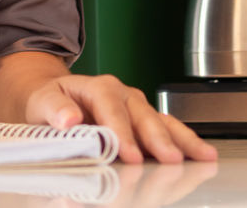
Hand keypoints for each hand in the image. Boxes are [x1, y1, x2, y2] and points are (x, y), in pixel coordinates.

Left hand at [24, 74, 215, 163]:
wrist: (55, 99)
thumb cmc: (51, 102)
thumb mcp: (43, 101)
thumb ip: (54, 109)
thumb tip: (68, 118)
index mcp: (99, 87)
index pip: (112, 110)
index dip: (122, 133)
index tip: (129, 154)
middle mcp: (123, 95)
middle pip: (144, 116)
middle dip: (158, 139)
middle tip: (170, 159)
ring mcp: (138, 109)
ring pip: (163, 123)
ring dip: (182, 141)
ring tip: (203, 157)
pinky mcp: (145, 124)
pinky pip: (168, 131)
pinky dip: (185, 143)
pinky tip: (202, 155)